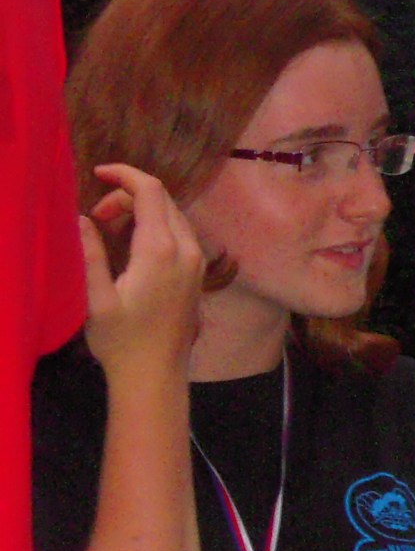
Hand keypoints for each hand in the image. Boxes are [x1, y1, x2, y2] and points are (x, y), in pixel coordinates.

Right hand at [78, 164, 202, 379]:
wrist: (156, 376)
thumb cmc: (122, 341)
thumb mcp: (96, 298)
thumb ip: (89, 253)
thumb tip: (81, 218)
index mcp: (162, 251)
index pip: (151, 191)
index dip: (125, 174)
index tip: (98, 174)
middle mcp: (187, 252)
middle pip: (163, 200)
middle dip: (127, 196)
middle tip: (97, 217)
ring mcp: (197, 265)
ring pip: (174, 217)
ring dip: (142, 212)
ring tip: (109, 230)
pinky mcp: (197, 276)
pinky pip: (181, 235)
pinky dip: (156, 227)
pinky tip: (132, 246)